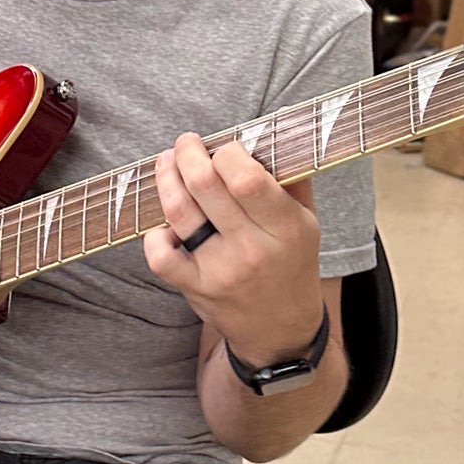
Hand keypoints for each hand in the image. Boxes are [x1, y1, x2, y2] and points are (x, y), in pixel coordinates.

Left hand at [145, 135, 324, 364]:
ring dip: (166, 179)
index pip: (246, 178)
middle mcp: (252, 249)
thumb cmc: (292, 263)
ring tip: (166, 163)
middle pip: (205, 186)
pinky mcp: (195, 288)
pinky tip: (165, 223)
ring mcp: (220, 270)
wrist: (281, 330)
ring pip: (179, 212)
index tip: (226, 148)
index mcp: (285, 227)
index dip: (228, 153)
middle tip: (186, 143)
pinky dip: (156, 234)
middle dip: (188, 154)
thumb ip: (291, 178)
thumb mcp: (307, 222)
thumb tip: (267, 133)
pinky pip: (160, 255)